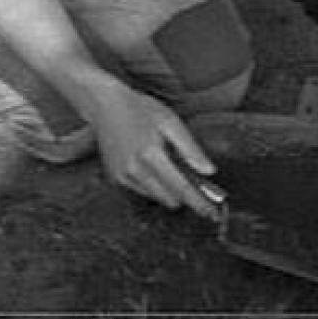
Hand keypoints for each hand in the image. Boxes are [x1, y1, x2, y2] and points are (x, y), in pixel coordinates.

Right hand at [88, 82, 221, 217]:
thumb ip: (190, 149)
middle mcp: (134, 170)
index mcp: (151, 155)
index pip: (181, 188)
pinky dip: (152, 184)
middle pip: (170, 199)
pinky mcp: (115, 179)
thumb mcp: (171, 122)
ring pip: (156, 197)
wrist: (105, 105)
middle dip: (185, 195)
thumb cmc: (140, 109)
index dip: (199, 203)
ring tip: (167, 163)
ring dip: (168, 189)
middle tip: (194, 180)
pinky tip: (150, 163)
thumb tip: (209, 171)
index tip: (212, 213)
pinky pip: (142, 191)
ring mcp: (122, 177)